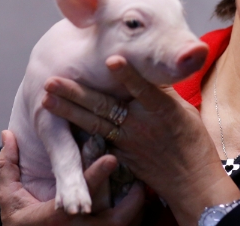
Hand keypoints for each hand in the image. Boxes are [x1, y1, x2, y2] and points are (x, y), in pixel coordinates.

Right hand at [0, 130, 143, 225]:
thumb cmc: (19, 223)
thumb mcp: (9, 197)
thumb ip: (9, 166)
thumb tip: (7, 133)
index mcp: (53, 217)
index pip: (79, 193)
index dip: (96, 176)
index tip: (111, 158)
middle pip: (113, 219)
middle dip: (130, 202)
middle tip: (140, 183)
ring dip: (136, 212)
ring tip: (143, 192)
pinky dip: (134, 221)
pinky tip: (140, 206)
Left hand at [42, 56, 239, 225]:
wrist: (191, 180)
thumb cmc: (192, 141)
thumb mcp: (183, 110)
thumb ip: (161, 92)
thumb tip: (146, 70)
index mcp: (162, 109)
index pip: (142, 88)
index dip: (127, 74)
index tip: (111, 59)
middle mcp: (141, 124)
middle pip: (104, 106)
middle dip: (76, 93)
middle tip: (51, 81)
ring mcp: (128, 141)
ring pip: (94, 123)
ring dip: (68, 111)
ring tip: (47, 99)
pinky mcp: (121, 155)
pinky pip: (98, 141)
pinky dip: (80, 130)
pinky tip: (60, 123)